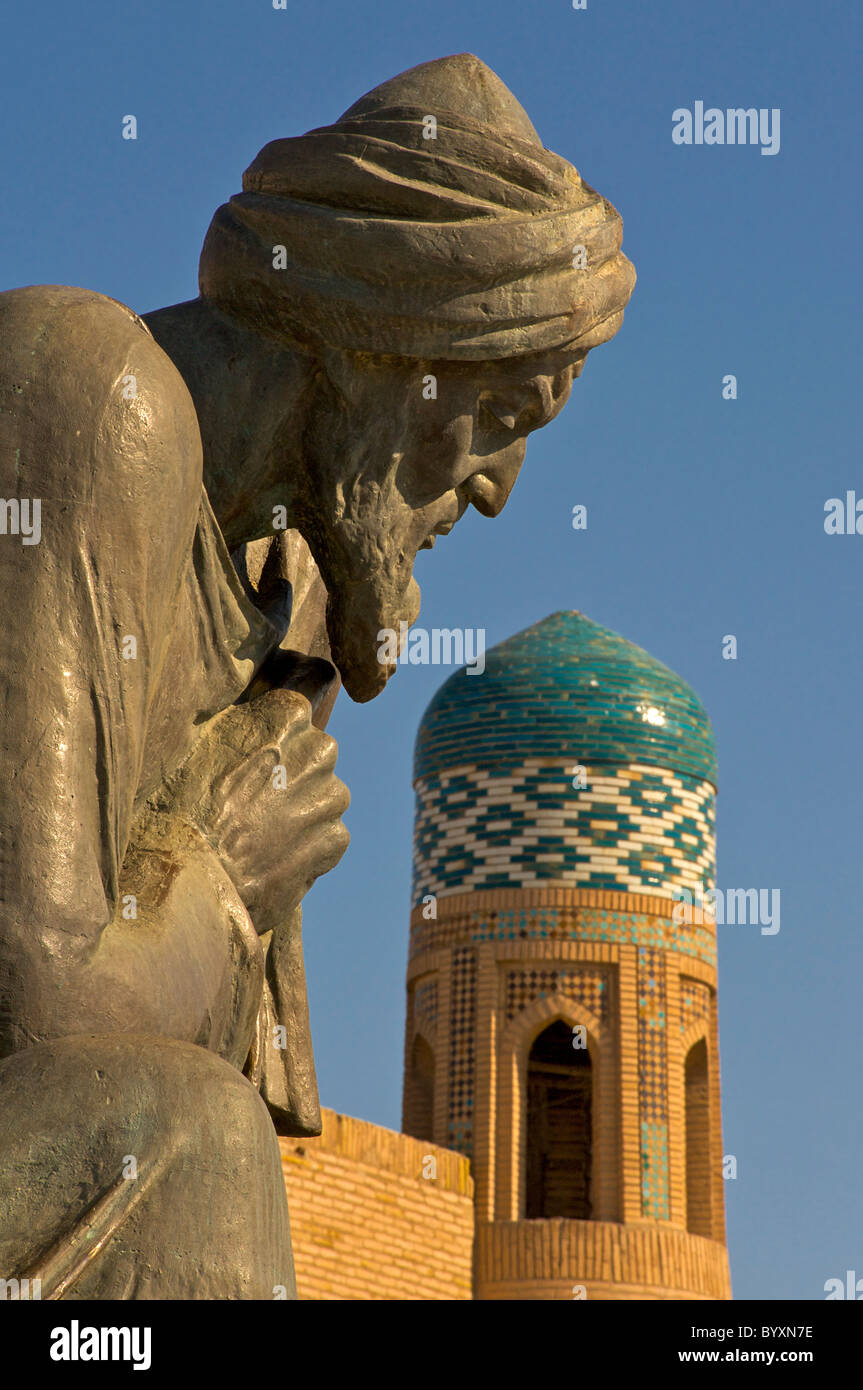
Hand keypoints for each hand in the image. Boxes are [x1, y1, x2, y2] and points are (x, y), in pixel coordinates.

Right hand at [157, 687, 349, 934]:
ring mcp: (330, 796)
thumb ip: (237, 721)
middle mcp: (317, 750)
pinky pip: (328, 835)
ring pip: (325, 796)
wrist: (192, 874)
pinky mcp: (334, 839)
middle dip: (295, 773)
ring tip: (261, 834)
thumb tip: (246, 710)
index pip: (296, 713)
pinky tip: (272, 856)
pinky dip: (307, 847)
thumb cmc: (182, 806)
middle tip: (256, 801)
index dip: (274, 738)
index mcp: (286, 715)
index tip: (255, 760)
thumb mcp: (198, 742)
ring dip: (303, 811)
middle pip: (316, 754)